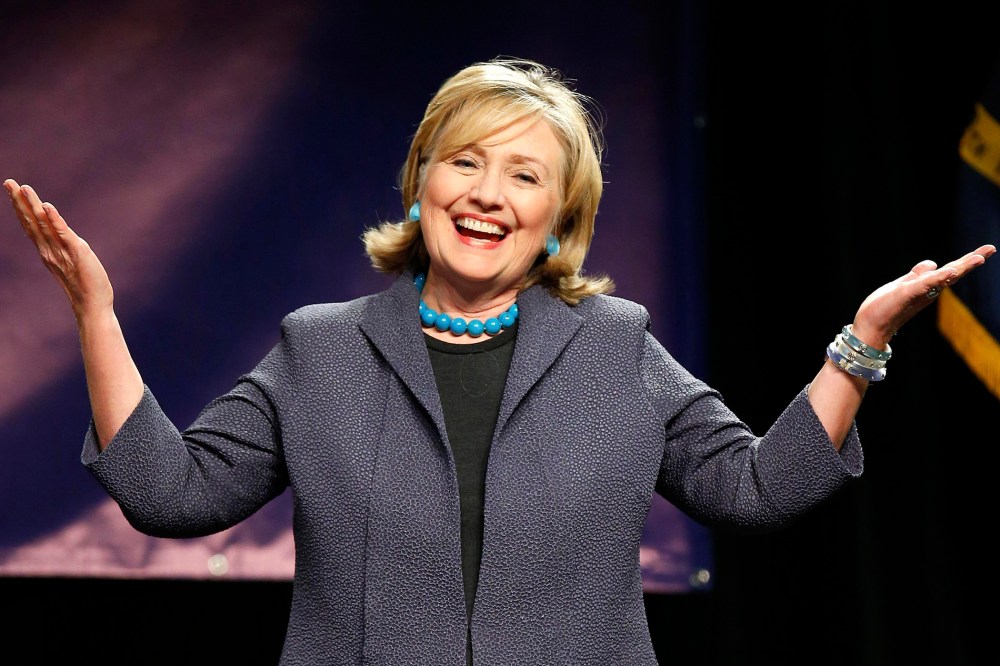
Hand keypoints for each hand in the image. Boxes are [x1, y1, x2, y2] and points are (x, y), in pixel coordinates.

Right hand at [5, 178, 114, 320]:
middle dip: (19, 201)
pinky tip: (46, 206)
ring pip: (43, 224)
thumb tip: (59, 236)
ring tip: (23, 188)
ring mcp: (60, 251)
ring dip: (32, 205)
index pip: (31, 225)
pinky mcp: (76, 252)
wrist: (92, 305)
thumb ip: (62, 248)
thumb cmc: (85, 284)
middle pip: (31, 222)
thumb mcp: (70, 261)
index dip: (21, 208)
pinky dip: (54, 219)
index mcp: (47, 251)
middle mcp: (49, 250)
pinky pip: (63, 233)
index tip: (12, 190)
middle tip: (8, 182)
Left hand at [850, 243, 996, 348]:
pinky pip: (924, 285)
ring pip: (943, 278)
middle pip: (953, 273)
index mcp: (928, 286)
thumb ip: (917, 275)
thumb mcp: (903, 285)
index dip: (968, 260)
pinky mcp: (906, 295)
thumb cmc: (885, 308)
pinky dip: (936, 278)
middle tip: (991, 249)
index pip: (950, 270)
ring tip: (978, 258)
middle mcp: (928, 291)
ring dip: (961, 268)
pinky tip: (948, 271)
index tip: (988, 250)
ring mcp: (919, 293)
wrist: (870, 327)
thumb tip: (933, 262)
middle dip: (971, 261)